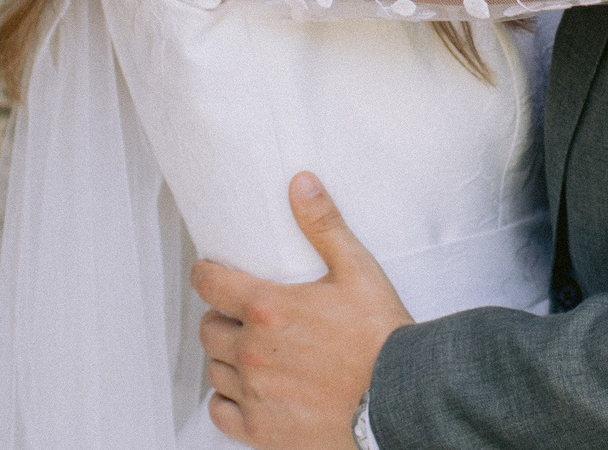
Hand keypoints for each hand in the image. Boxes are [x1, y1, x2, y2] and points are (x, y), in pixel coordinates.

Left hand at [195, 173, 411, 449]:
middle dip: (221, 317)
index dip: (207, 274)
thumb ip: (323, 225)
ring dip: (227, 358)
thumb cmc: (381, 336)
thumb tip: (300, 182)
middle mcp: (252, 351)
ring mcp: (254, 393)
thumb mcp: (358, 270)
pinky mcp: (261, 431)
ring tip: (252, 353)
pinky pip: (220, 412)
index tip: (211, 273)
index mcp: (268, 308)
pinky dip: (228, 400)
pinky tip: (249, 391)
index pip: (210, 284)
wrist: (400, 400)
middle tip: (243, 316)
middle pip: (208, 329)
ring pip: (215, 370)